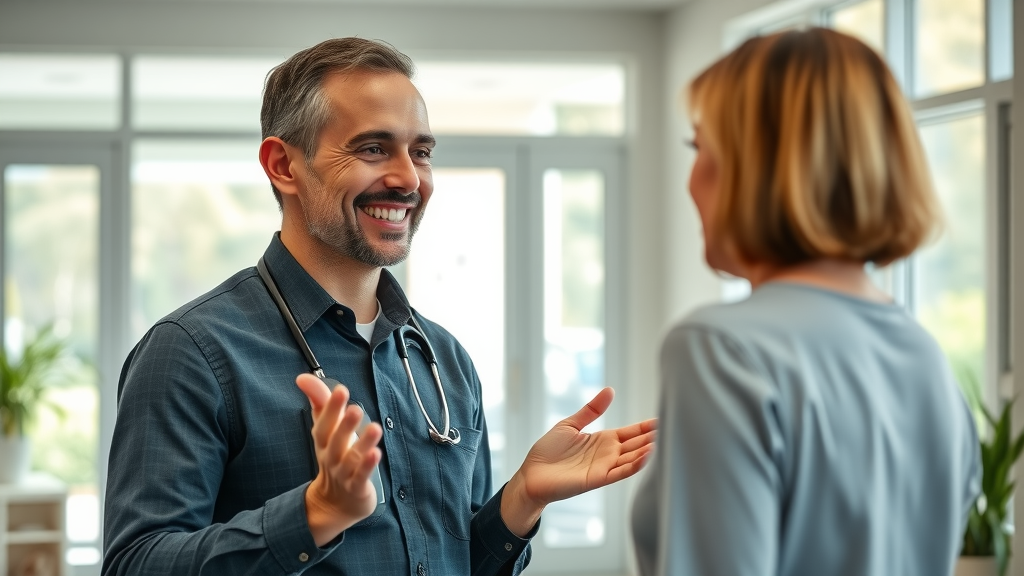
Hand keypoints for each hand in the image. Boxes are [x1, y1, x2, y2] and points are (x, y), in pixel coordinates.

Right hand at [296, 373, 382, 545]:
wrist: (336, 502)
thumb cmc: (335, 457)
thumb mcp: (326, 430)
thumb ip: (319, 402)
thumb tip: (302, 377)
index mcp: (323, 442)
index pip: (323, 424)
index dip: (330, 408)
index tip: (340, 390)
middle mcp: (331, 456)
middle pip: (335, 441)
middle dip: (344, 425)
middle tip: (356, 409)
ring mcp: (343, 473)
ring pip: (351, 458)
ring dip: (363, 443)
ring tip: (375, 428)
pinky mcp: (356, 487)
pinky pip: (361, 476)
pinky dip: (367, 466)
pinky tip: (376, 453)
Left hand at [501, 387, 656, 535]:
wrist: (531, 474)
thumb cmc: (548, 452)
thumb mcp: (570, 425)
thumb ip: (591, 410)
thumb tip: (610, 390)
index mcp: (603, 440)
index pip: (631, 433)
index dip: (646, 427)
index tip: (664, 418)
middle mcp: (608, 454)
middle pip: (636, 444)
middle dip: (654, 437)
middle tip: (675, 428)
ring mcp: (604, 467)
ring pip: (633, 458)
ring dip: (648, 451)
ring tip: (665, 441)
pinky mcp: (597, 479)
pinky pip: (620, 472)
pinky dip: (634, 465)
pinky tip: (647, 456)